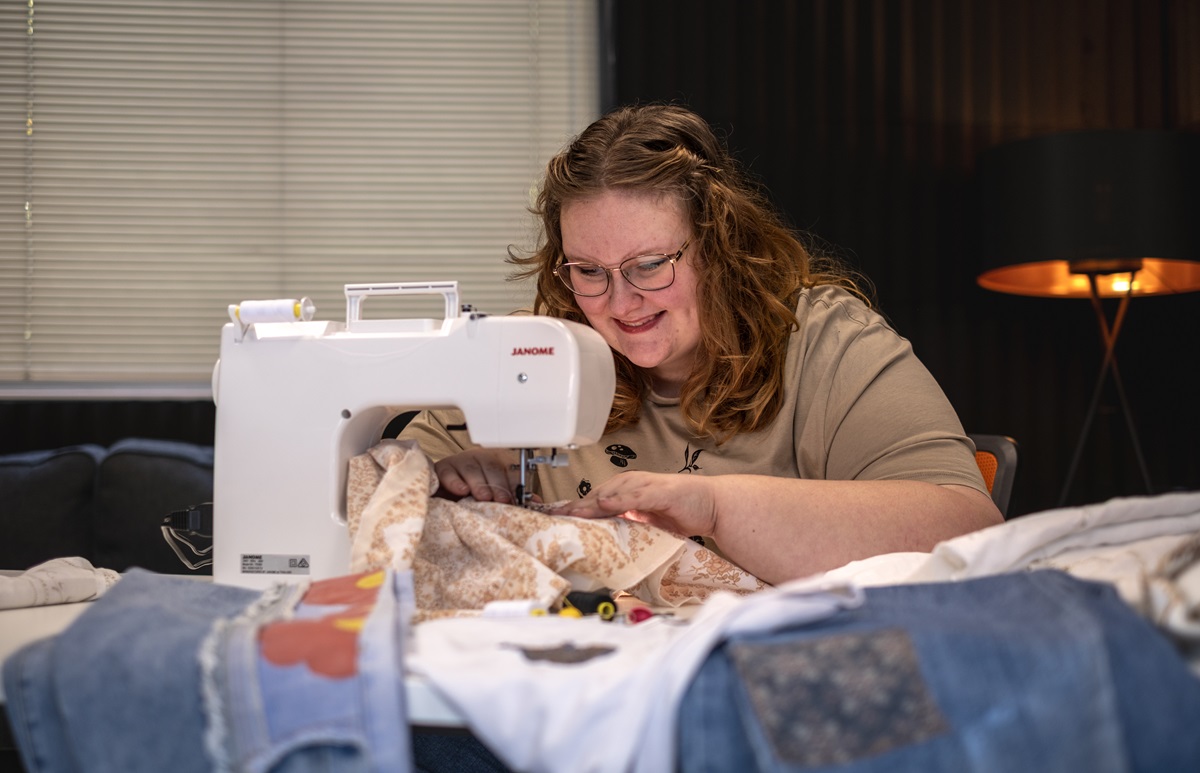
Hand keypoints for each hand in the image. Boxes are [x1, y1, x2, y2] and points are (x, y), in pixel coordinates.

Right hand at [433, 448, 523, 503]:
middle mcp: (480, 459)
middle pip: (492, 466)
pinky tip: (461, 490)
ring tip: (483, 497)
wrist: (446, 490)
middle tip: (501, 499)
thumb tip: (537, 503)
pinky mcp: (443, 468)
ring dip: (479, 483)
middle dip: (497, 484)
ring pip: (472, 468)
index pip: (510, 470)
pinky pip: (448, 472)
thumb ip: (516, 497)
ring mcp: (461, 462)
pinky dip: (455, 480)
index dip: (513, 485)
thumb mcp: (497, 494)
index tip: (516, 499)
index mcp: (498, 463)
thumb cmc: (476, 491)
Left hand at [549, 471, 718, 537]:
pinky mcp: (659, 493)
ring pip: (611, 494)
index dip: (574, 508)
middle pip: (597, 496)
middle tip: (554, 517)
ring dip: (590, 503)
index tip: (554, 518)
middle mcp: (632, 485)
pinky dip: (618, 500)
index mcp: (626, 490)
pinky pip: (634, 497)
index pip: (594, 500)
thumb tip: (601, 534)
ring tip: (571, 513)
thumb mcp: (645, 520)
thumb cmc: (681, 510)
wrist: (711, 505)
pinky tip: (604, 505)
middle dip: (575, 506)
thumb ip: (624, 522)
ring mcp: (645, 487)